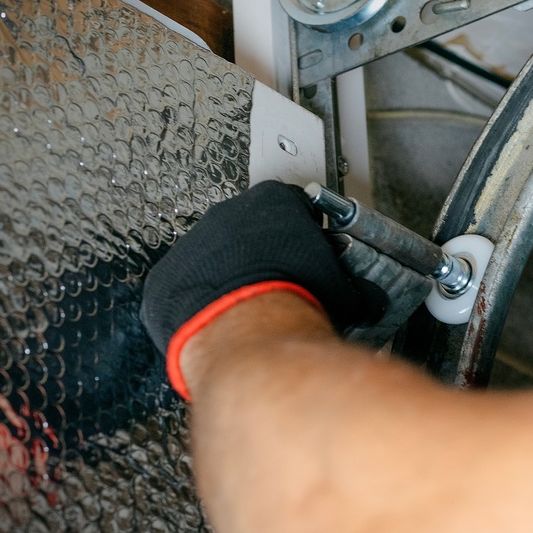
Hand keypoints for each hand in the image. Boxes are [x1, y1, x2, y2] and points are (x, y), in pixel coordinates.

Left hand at [140, 181, 360, 397]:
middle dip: (264, 254)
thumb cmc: (293, 299)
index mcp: (274, 201)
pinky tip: (219, 322)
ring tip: (250, 308)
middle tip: (280, 283)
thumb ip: (349, 286)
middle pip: (249, 228)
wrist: (247, 332)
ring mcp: (192, 243)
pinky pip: (183, 288)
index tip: (308, 252)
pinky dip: (198, 303)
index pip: (293, 205)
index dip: (303, 232)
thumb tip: (365, 300)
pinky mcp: (166, 277)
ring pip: (213, 258)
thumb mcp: (340, 290)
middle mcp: (229, 212)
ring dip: (229, 277)